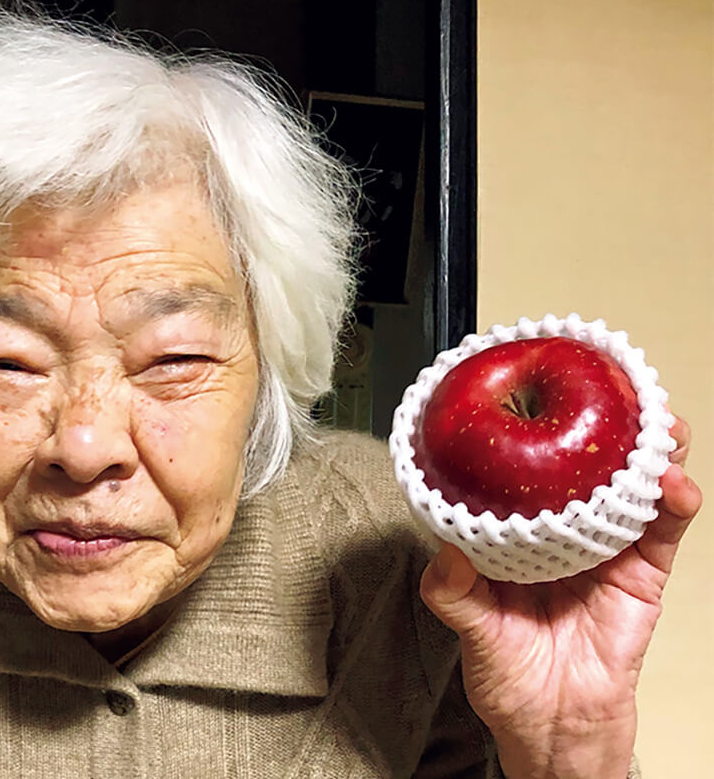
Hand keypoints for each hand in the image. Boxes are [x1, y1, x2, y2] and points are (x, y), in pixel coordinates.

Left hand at [419, 415, 701, 778]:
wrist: (554, 727)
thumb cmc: (506, 675)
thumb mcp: (468, 629)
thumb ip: (452, 593)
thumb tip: (445, 552)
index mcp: (514, 537)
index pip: (523, 474)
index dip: (532, 434)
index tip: (533, 394)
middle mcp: (559, 535)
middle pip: (585, 469)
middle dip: (601, 428)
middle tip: (609, 390)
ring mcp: (604, 550)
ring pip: (630, 488)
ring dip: (648, 452)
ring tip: (656, 423)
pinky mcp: (642, 576)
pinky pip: (662, 533)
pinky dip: (672, 504)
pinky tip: (673, 484)